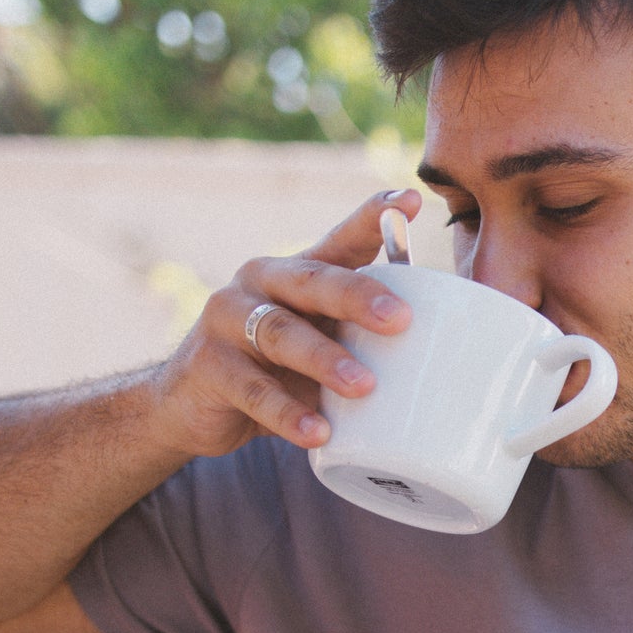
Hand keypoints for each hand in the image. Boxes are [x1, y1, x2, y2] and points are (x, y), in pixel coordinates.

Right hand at [152, 190, 419, 459]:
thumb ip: (360, 343)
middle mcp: (260, 282)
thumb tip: (443, 360)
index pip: (340, 240)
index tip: (409, 199)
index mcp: (296, 274)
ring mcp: (227, 321)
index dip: (372, 217)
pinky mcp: (208, 366)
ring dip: (325, 360)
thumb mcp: (319, 347)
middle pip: (313, 281)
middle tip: (401, 320)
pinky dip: (289, 414)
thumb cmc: (274, 371)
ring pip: (281, 334)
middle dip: (359, 297)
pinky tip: (318, 433)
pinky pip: (254, 391)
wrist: (189, 405)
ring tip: (365, 387)